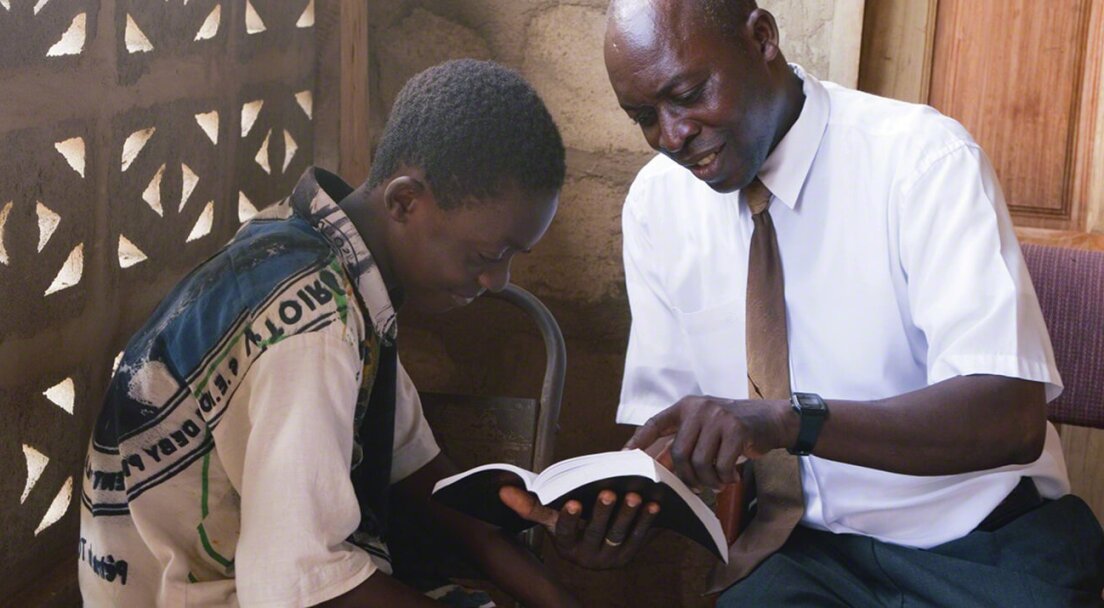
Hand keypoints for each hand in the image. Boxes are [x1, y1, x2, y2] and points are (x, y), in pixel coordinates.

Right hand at [499, 486, 659, 569]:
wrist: (594, 541)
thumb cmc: (571, 521)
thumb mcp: (551, 517)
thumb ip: (531, 505)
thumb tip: (503, 491)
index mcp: (565, 546)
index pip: (565, 532)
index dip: (568, 518)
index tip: (572, 502)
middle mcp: (585, 557)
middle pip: (595, 533)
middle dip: (602, 512)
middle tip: (608, 492)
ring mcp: (608, 559)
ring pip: (619, 536)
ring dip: (628, 516)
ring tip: (634, 496)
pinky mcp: (627, 555)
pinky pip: (639, 538)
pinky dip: (647, 521)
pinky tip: (653, 505)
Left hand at [624, 395, 792, 490]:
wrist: (772, 419)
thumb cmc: (734, 428)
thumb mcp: (705, 427)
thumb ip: (683, 441)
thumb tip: (658, 464)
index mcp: (686, 407)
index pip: (655, 423)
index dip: (638, 440)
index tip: (624, 456)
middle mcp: (699, 408)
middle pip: (679, 453)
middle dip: (687, 477)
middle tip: (697, 487)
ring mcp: (717, 417)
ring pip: (700, 462)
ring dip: (709, 480)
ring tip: (718, 483)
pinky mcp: (736, 429)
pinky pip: (721, 465)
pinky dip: (726, 477)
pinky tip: (732, 478)